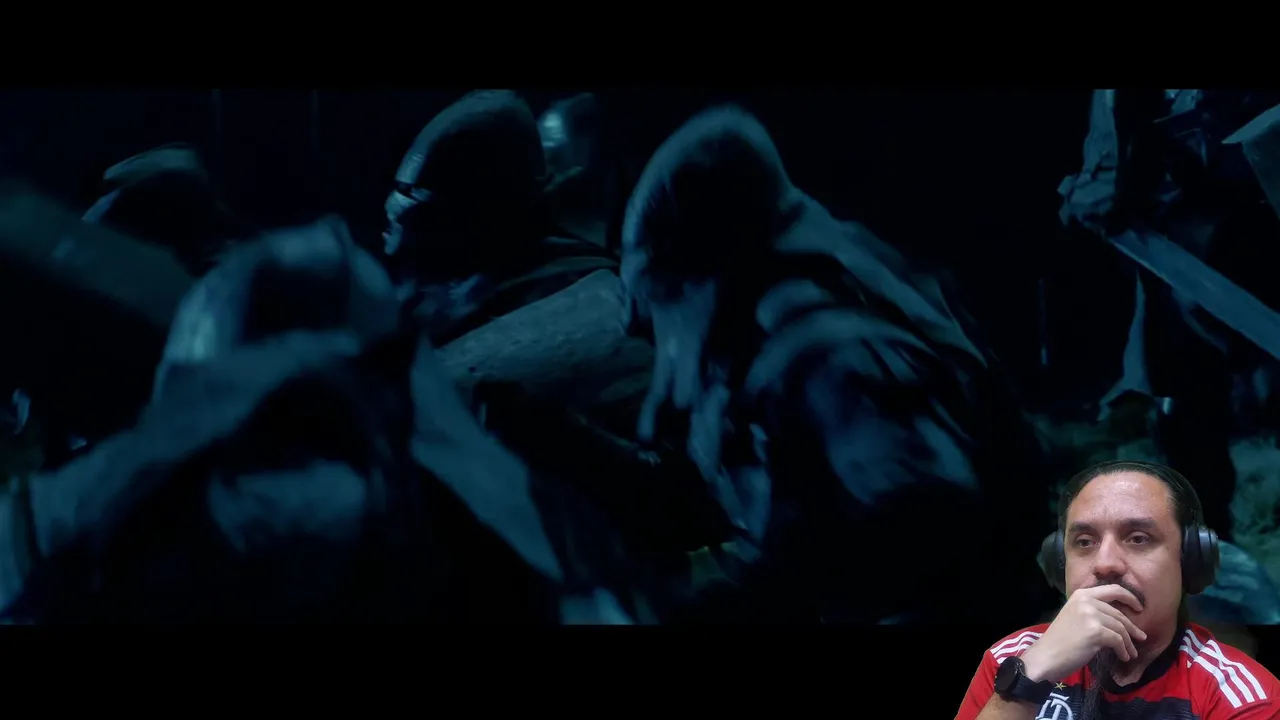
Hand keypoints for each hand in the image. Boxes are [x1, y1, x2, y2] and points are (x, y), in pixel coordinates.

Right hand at [1020, 585, 1148, 682]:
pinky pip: (1118, 641)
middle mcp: (1086, 601)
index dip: (1130, 597)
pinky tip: (1123, 657)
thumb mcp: (1074, 616)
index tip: (1139, 607)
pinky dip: (1123, 650)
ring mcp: (1091, 616)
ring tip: (1131, 653)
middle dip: (1132, 628)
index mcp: (1081, 594)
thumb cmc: (1059, 640)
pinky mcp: (1095, 632)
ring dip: (1129, 643)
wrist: (1046, 656)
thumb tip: (1118, 618)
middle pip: (1119, 613)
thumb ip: (1092, 611)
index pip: (1113, 589)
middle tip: (1140, 638)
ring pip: (1120, 628)